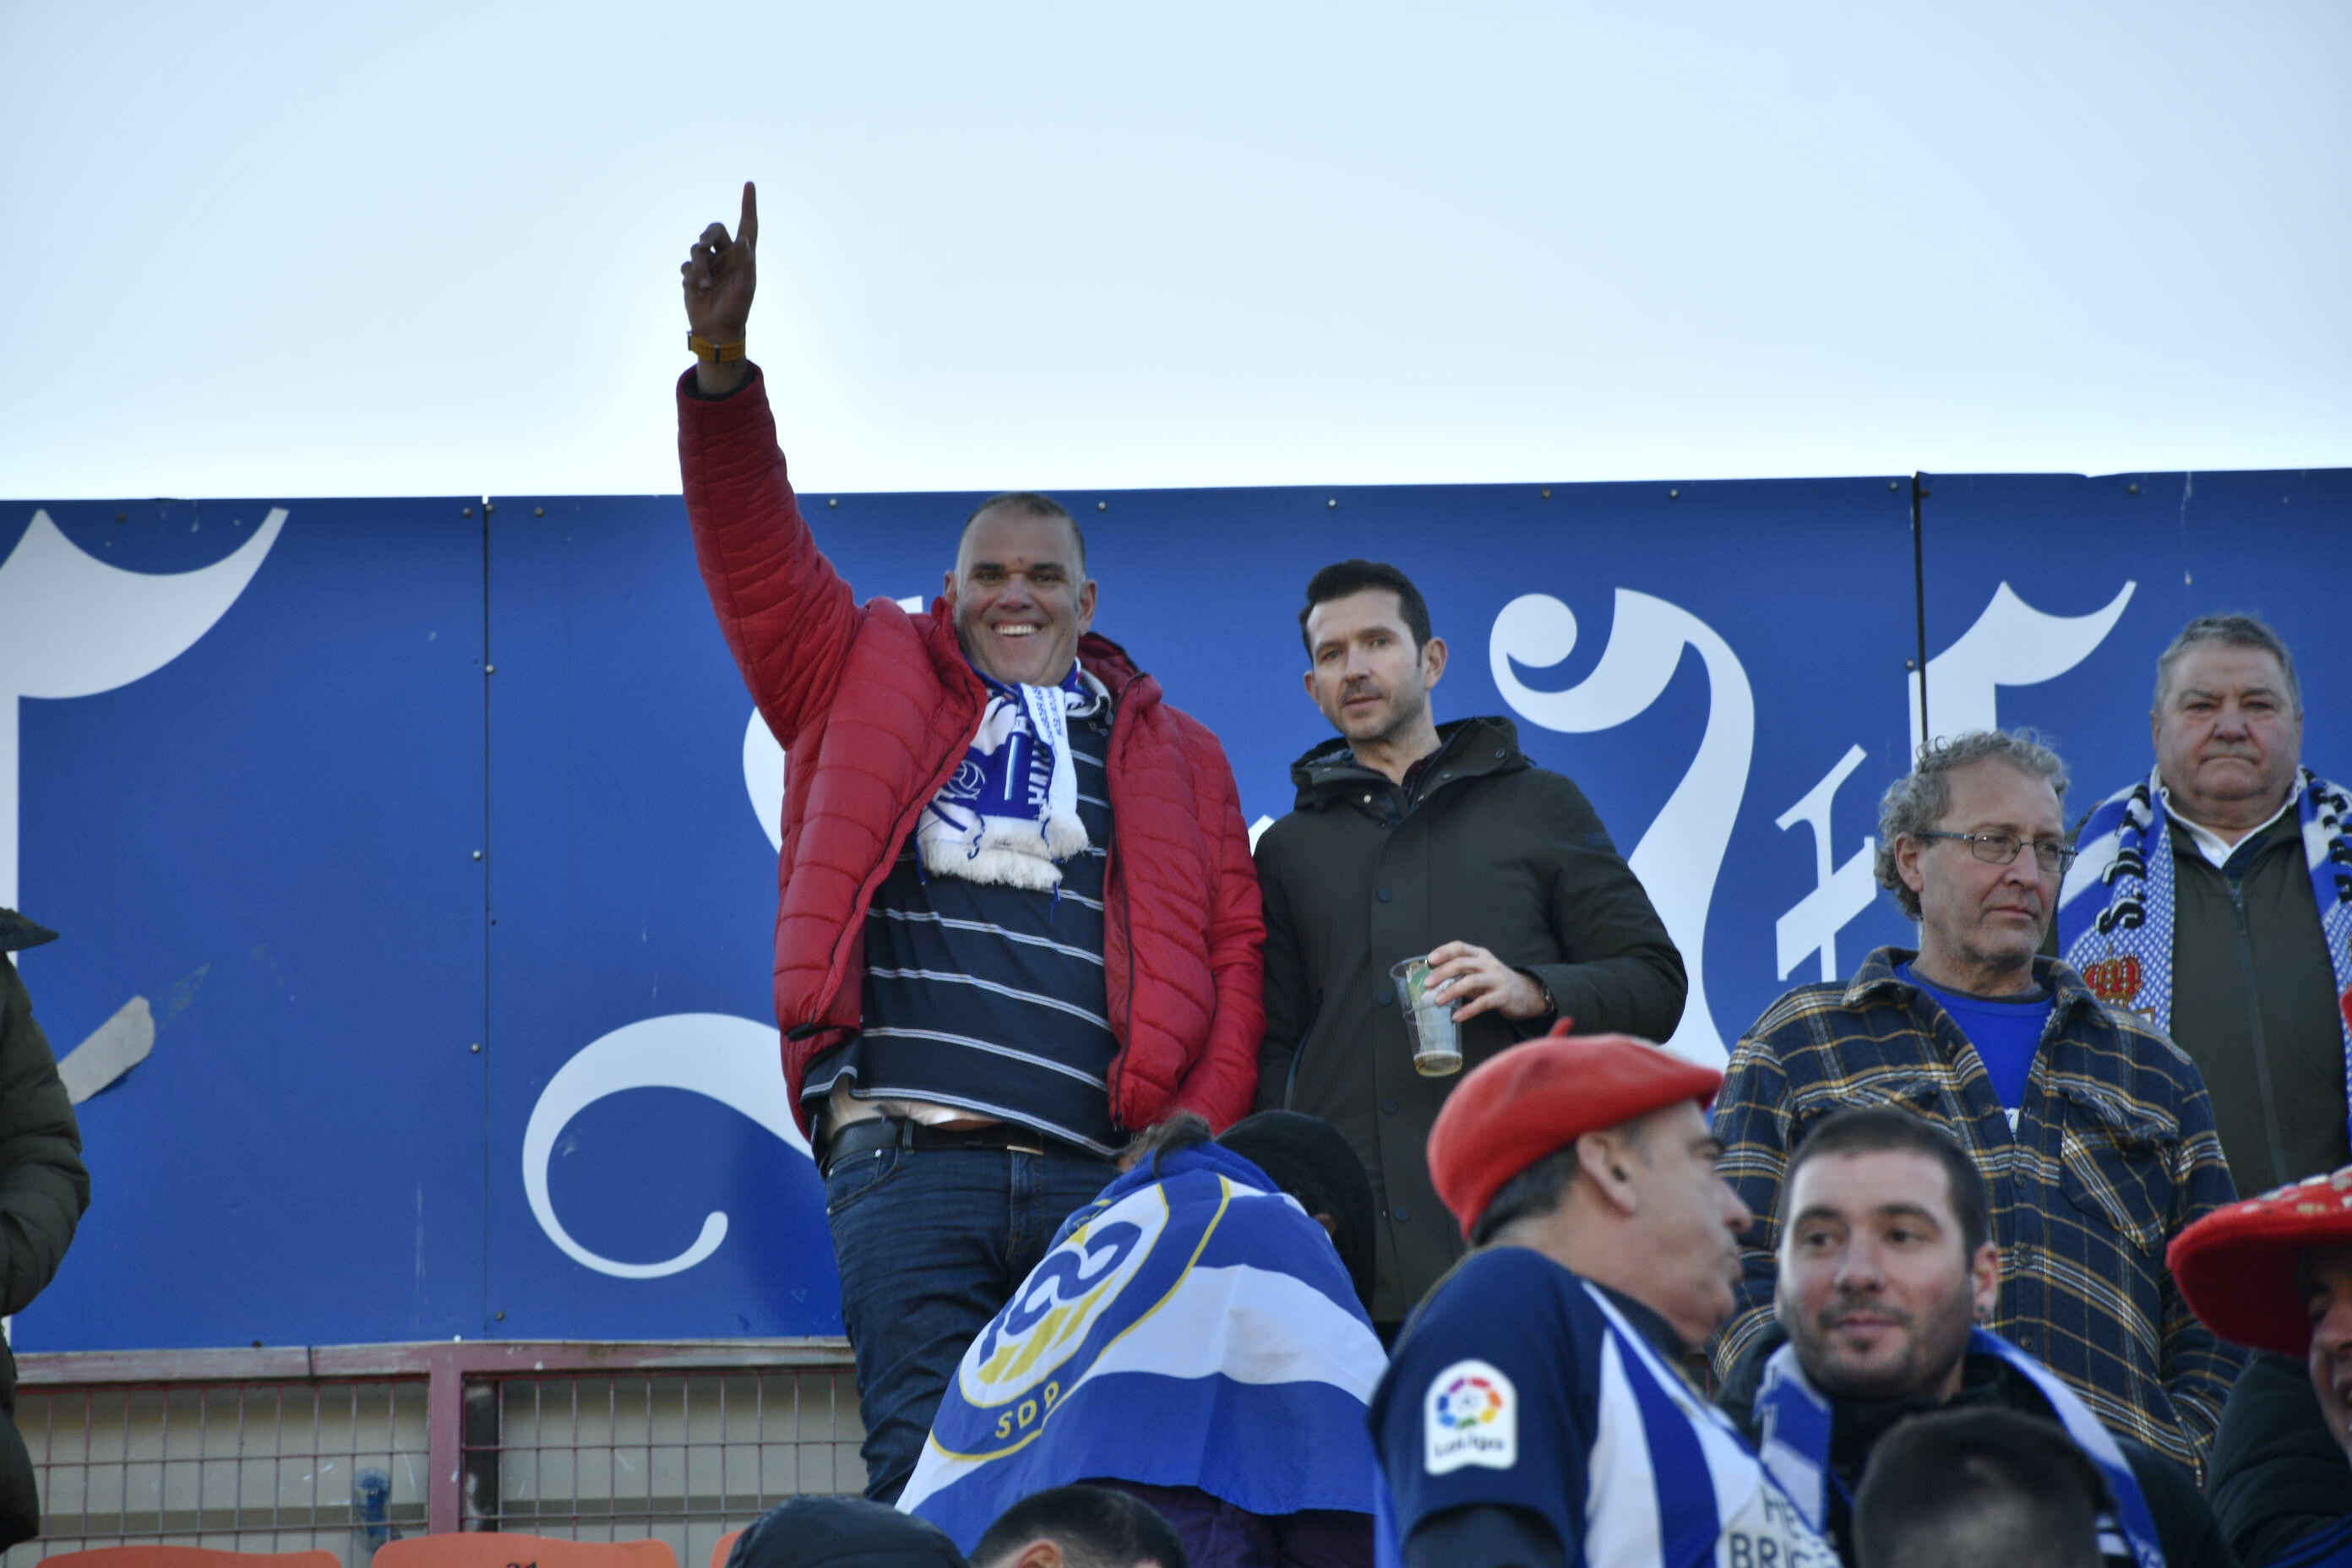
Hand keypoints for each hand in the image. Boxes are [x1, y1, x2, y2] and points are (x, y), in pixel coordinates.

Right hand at [680, 181, 757, 391]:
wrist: (716, 330)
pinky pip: (686, 265)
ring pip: (697, 249)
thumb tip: (743, 240)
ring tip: (702, 285)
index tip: (749, 185)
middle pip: (714, 230)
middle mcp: (726, 256)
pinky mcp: (692, 274)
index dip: (748, 205)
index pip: (747, 226)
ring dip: (698, 265)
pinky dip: (689, 275)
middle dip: (707, 236)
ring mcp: (708, 264)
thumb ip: (746, 263)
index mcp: (742, 256)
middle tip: (704, 246)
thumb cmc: (736, 309)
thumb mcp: (745, 288)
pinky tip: (695, 289)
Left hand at [1425, 941, 1547, 1023]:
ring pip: (1471, 981)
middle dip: (1442, 973)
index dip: (1444, 951)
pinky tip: (1457, 1017)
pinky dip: (1468, 1010)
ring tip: (1438, 1001)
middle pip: (1462, 963)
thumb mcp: (1479, 972)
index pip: (1460, 947)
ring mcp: (1497, 979)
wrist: (1526, 993)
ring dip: (1452, 991)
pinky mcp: (1503, 996)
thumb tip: (1433, 979)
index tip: (1430, 960)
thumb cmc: (1495, 982)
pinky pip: (1483, 1003)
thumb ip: (1461, 973)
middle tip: (1427, 984)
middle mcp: (1489, 964)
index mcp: (1481, 955)